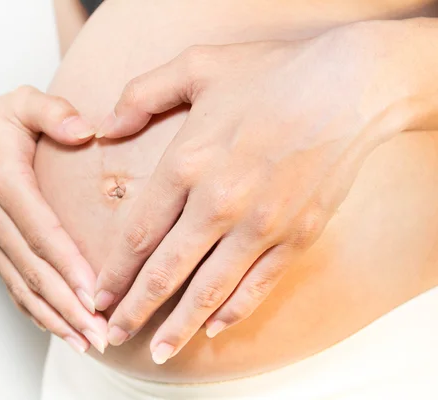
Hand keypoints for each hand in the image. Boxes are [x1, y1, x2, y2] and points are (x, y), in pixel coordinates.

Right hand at [0, 85, 106, 353]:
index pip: (41, 231)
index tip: (94, 293)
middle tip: (101, 333)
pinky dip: (38, 312)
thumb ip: (52, 111)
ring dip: (56, 317)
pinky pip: (14, 286)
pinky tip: (62, 330)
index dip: (67, 264)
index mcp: (3, 182)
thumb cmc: (2, 121)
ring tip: (88, 342)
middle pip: (34, 269)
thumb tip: (84, 130)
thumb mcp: (24, 102)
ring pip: (23, 286)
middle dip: (68, 304)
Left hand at [94, 20, 437, 362]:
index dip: (113, 272)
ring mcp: (260, 226)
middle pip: (165, 272)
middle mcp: (218, 204)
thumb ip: (141, 95)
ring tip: (158, 351)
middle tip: (112, 335)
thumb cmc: (272, 74)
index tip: (97, 296)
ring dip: (179, 326)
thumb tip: (105, 128)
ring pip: (209, 290)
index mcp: (187, 164)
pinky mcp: (296, 237)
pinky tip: (214, 328)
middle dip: (135, 309)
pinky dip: (234, 311)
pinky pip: (258, 286)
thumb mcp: (196, 66)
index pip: (137, 234)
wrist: (351, 86)